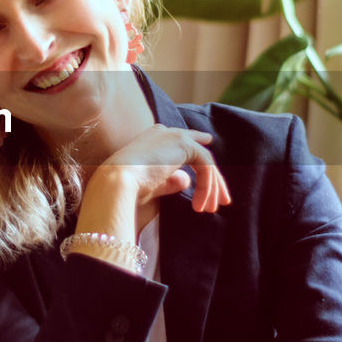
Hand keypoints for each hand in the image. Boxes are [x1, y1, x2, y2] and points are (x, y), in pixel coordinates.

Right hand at [96, 125, 230, 213]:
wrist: (118, 181)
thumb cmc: (127, 187)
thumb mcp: (153, 184)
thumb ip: (170, 180)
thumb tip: (186, 180)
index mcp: (153, 138)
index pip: (182, 141)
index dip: (198, 146)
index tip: (209, 145)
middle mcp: (164, 132)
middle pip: (198, 152)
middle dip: (213, 178)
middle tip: (223, 200)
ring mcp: (174, 135)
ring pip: (204, 161)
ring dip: (211, 188)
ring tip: (211, 209)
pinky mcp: (184, 144)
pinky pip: (205, 166)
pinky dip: (207, 187)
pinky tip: (202, 204)